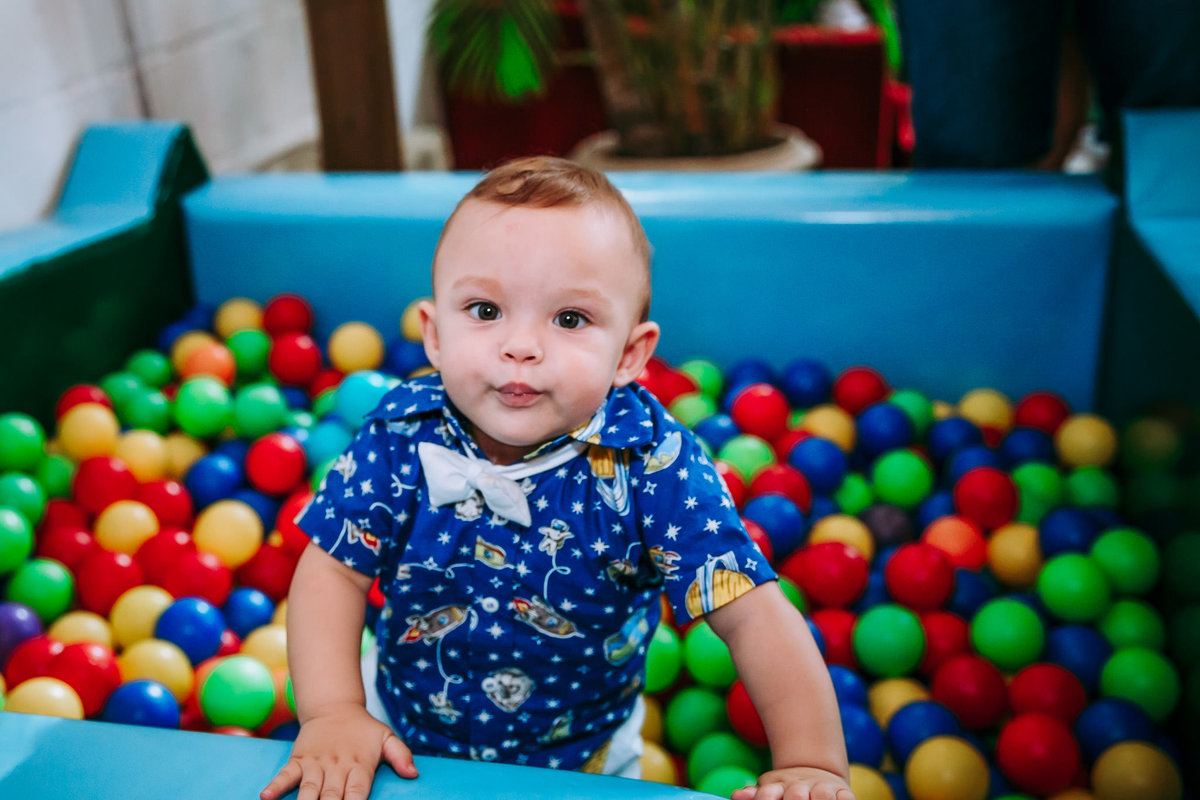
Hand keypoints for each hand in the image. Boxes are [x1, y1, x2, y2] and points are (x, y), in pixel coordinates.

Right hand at [260, 703, 417, 799]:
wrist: (334, 706)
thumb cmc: (362, 730)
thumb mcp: (386, 737)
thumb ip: (400, 755)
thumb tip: (413, 773)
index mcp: (360, 765)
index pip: (357, 793)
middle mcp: (337, 767)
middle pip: (332, 797)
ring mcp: (316, 764)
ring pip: (308, 790)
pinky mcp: (298, 759)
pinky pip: (286, 774)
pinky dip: (276, 785)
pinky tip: (266, 797)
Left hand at [730, 766, 854, 799]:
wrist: (814, 772)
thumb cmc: (784, 790)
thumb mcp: (767, 790)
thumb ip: (754, 795)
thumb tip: (737, 795)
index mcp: (776, 786)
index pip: (767, 795)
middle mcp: (799, 787)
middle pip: (796, 796)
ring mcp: (822, 788)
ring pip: (824, 796)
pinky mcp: (842, 792)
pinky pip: (846, 797)